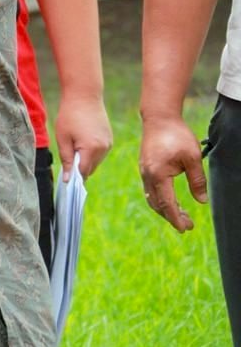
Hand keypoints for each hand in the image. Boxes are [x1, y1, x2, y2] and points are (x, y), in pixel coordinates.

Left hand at [53, 91, 112, 179]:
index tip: (65, 179)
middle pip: (90, 168)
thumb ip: (66, 159)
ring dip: (85, 160)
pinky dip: (91, 153)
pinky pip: (100, 153)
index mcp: (91, 148)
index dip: (74, 177)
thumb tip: (68, 179)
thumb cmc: (69, 116)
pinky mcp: (110, 139)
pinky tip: (82, 141)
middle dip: (79, 168)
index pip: (83, 172)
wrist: (84, 96)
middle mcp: (104, 148)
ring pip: (96, 162)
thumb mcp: (63, 138)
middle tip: (66, 159)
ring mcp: (109, 144)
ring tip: (73, 145)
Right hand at [139, 112, 208, 231]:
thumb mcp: (193, 158)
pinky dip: (160, 199)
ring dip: (165, 209)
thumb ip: (197, 181)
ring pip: (152, 198)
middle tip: (188, 225)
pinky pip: (150, 189)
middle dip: (171, 217)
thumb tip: (201, 201)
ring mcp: (144, 171)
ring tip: (181, 214)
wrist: (159, 118)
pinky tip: (170, 200)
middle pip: (157, 204)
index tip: (185, 228)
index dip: (176, 218)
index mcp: (158, 175)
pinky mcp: (145, 167)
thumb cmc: (177, 135)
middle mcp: (147, 175)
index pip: (167, 204)